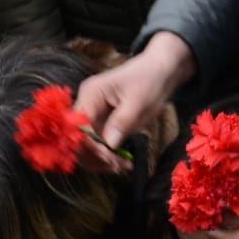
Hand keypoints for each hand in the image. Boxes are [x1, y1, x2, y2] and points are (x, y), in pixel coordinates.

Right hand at [74, 30, 195, 170]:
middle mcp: (86, 104)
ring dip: (101, 159)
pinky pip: (98, 144)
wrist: (159, 71)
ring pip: (87, 145)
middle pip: (79, 139)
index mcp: (91, 94)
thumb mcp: (138, 101)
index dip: (90, 146)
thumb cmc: (149, 80)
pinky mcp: (101, 122)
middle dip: (96, 156)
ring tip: (123, 166)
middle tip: (119, 167)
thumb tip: (109, 144)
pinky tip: (122, 161)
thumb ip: (122, 121)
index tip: (110, 159)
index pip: (79, 127)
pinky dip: (107, 155)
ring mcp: (92, 114)